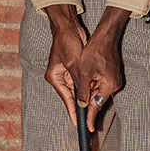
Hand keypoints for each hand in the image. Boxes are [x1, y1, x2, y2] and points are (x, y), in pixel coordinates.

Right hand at [44, 5, 87, 125]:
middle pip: (72, 95)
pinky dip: (88, 86)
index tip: (77, 123)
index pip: (66, 98)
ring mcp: (68, 73)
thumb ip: (78, 82)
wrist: (69, 27)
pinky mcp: (75, 69)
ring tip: (93, 109)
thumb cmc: (67, 42)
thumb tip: (82, 98)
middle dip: (81, 105)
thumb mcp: (73, 63)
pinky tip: (94, 94)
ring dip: (86, 95)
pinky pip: (82, 82)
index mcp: (55, 77)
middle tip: (88, 119)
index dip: (72, 111)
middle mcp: (60, 77)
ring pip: (78, 89)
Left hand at [76, 6, 128, 130]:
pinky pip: (101, 84)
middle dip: (87, 101)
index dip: (90, 117)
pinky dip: (92, 84)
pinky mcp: (112, 74)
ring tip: (81, 83)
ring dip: (89, 90)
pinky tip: (87, 77)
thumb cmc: (95, 51)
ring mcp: (114, 79)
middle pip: (97, 99)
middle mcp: (114, 84)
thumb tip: (82, 103)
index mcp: (108, 86)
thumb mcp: (84, 72)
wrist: (105, 36)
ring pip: (98, 91)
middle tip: (78, 109)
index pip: (97, 106)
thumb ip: (83, 90)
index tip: (88, 128)